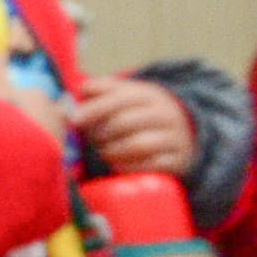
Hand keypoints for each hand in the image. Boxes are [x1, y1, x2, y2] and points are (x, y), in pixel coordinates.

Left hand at [70, 76, 199, 179]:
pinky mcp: (177, 161)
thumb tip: (77, 96)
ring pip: (136, 145)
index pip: (119, 99)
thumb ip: (99, 90)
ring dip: (111, 151)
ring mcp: (174, 138)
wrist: (182, 131)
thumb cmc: (139, 112)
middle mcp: (165, 115)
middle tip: (91, 140)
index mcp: (149, 95)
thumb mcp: (125, 94)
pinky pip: (148, 166)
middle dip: (100, 133)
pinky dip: (127, 166)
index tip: (74, 120)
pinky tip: (116, 164)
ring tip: (103, 152)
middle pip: (124, 122)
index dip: (94, 109)